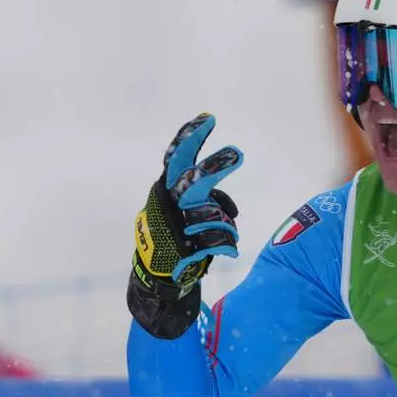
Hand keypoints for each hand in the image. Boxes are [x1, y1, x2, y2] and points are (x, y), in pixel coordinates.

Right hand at [128, 113, 241, 339]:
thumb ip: (202, 197)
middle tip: (239, 153)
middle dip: (216, 167)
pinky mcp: (184, 250)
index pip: (175, 158)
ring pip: (214, 216)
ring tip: (224, 235)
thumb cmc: (177, 237)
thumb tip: (226, 207)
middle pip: (192, 181)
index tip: (209, 118)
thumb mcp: (183, 210)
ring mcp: (174, 228)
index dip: (190, 138)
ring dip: (226, 226)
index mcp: (165, 190)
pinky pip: (220, 240)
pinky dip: (228, 245)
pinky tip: (227, 252)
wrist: (157, 278)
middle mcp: (166, 205)